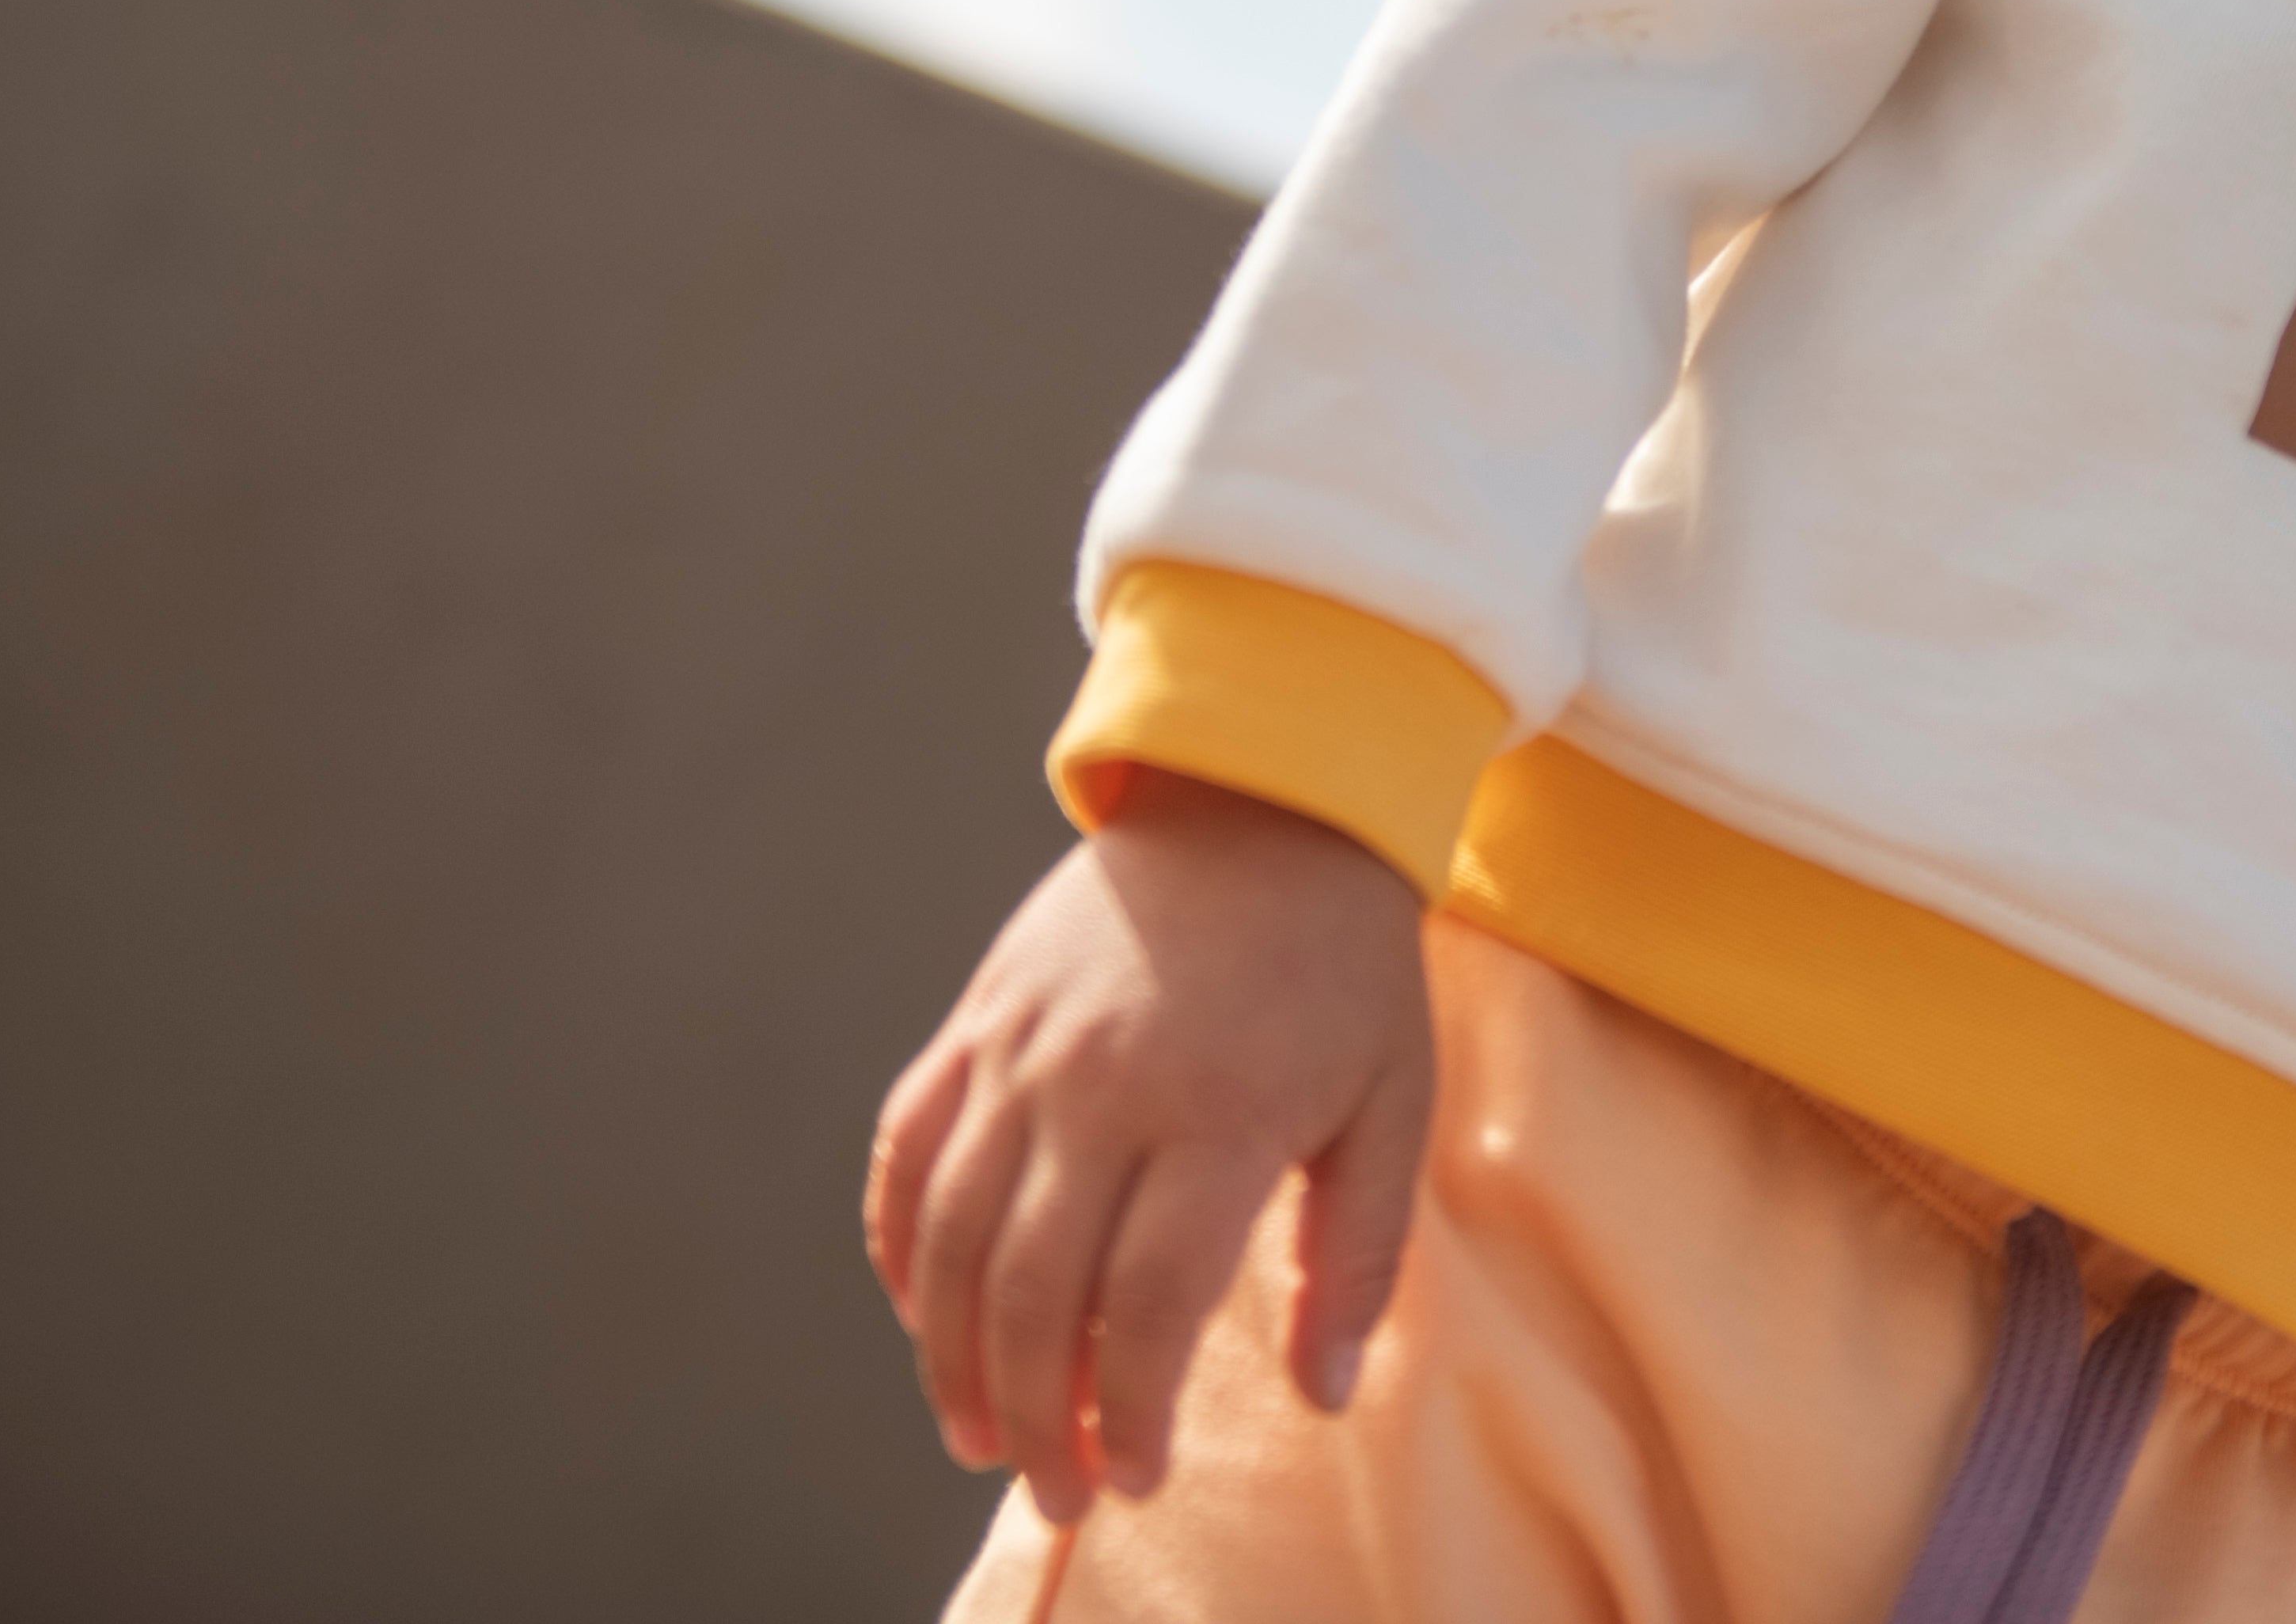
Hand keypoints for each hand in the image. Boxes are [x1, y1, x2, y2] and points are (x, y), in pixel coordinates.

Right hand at [866, 770, 1431, 1522]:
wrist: (1268, 802)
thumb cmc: (1345, 969)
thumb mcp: (1394, 1103)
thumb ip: (1355, 1255)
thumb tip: (1328, 1395)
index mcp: (1218, 1112)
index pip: (1151, 1303)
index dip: (1134, 1409)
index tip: (1139, 1479)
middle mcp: (1103, 1086)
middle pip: (1038, 1293)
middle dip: (1038, 1418)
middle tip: (1059, 1492)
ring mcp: (1024, 1050)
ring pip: (954, 1239)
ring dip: (955, 1358)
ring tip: (980, 1437)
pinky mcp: (979, 1020)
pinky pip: (907, 1152)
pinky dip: (901, 1247)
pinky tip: (926, 1318)